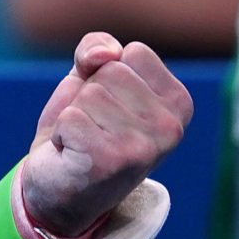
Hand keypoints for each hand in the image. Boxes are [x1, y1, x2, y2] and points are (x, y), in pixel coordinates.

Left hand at [20, 32, 191, 237]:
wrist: (60, 190)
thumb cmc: (83, 128)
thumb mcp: (91, 78)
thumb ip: (98, 48)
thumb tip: (105, 55)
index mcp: (179, 103)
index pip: (134, 53)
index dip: (106, 73)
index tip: (110, 107)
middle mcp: (171, 128)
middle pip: (110, 71)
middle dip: (88, 95)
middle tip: (94, 128)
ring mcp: (144, 147)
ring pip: (89, 94)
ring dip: (75, 116)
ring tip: (84, 142)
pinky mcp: (112, 161)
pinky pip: (71, 118)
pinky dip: (62, 134)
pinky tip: (74, 155)